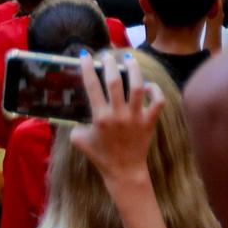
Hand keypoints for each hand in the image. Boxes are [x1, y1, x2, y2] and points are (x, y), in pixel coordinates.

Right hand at [69, 52, 163, 183]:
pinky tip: (148, 85)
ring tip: (129, 59)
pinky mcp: (150, 122)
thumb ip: (73, 126)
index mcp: (100, 117)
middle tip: (107, 55)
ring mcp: (136, 118)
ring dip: (134, 70)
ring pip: (138, 87)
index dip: (87, 68)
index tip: (85, 55)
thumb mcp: (80, 141)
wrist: (124, 171)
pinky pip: (158, 102)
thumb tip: (70, 112)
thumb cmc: (101, 156)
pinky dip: (155, 91)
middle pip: (115, 81)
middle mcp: (118, 115)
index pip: (92, 86)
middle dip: (110, 64)